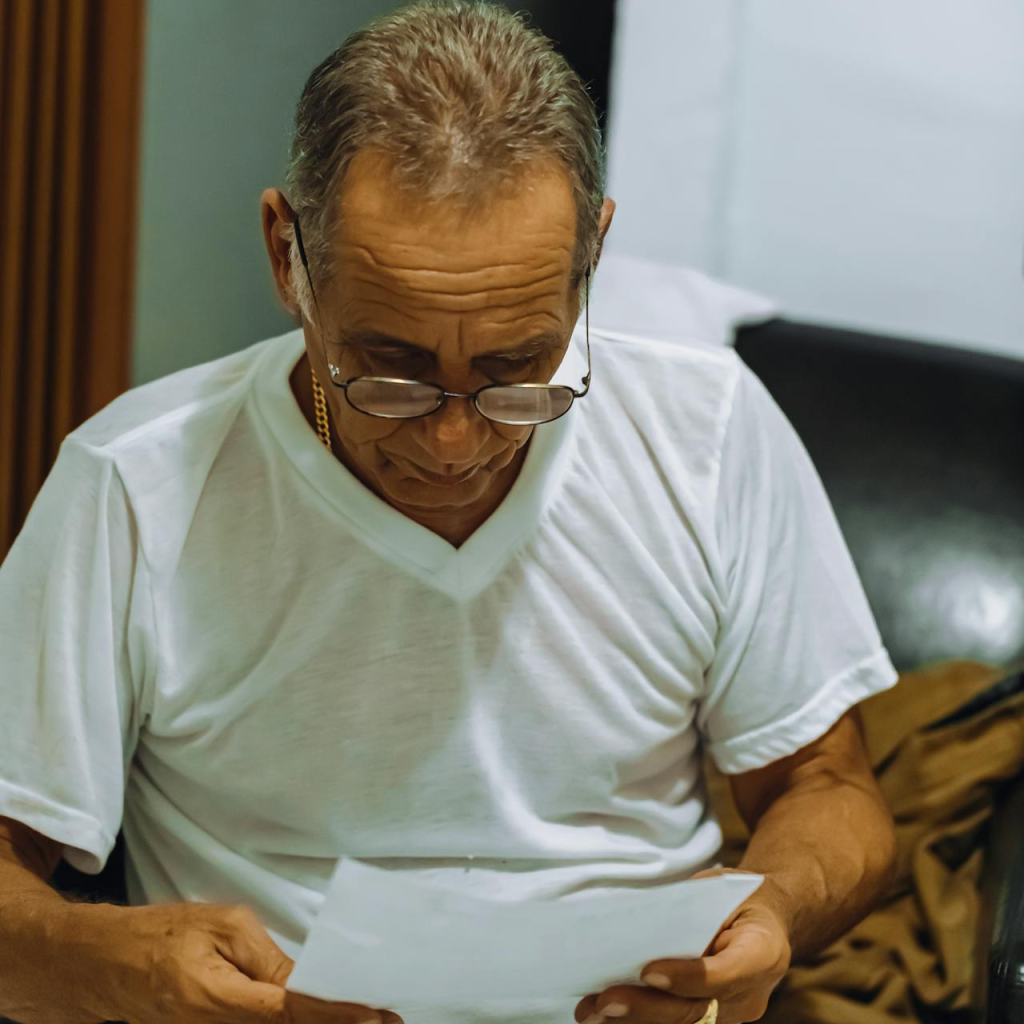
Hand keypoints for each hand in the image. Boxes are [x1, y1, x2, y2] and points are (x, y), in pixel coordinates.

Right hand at [83, 901, 404, 1023]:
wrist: (99, 965)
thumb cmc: (160, 935)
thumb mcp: (220, 926)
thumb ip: (267, 959)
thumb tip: (310, 983)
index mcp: (215, 1000)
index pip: (290, 1012)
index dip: (336, 1014)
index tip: (376, 1013)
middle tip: (384, 1017)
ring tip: (361, 1015)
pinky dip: (289, 1023)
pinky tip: (317, 1013)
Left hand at [573, 871, 789, 1023]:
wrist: (767, 919)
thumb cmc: (738, 898)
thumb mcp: (721, 888)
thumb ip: (689, 910)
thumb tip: (637, 925)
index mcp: (762, 953)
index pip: (725, 973)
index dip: (687, 977)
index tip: (648, 971)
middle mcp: (750, 995)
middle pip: (696, 1010)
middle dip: (646, 1009)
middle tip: (606, 1002)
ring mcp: (731, 1015)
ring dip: (634, 1022)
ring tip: (592, 1014)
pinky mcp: (712, 1020)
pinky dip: (637, 1022)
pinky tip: (601, 1018)